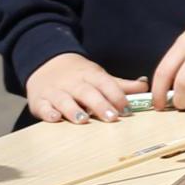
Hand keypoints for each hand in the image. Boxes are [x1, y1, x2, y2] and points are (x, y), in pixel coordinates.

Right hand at [24, 53, 146, 123]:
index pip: (106, 84)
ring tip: (84, 120)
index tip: (127, 109)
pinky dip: (48, 112)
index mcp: (91, 75)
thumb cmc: (79, 75)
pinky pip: (43, 107)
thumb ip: (121, 85)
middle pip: (87, 93)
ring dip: (73, 110)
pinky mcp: (39, 101)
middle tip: (112, 118)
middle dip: (100, 105)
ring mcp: (55, 92)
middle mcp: (73, 83)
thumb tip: (146, 87)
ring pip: (64, 100)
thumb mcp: (100, 76)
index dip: (117, 96)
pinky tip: (55, 118)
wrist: (46, 64)